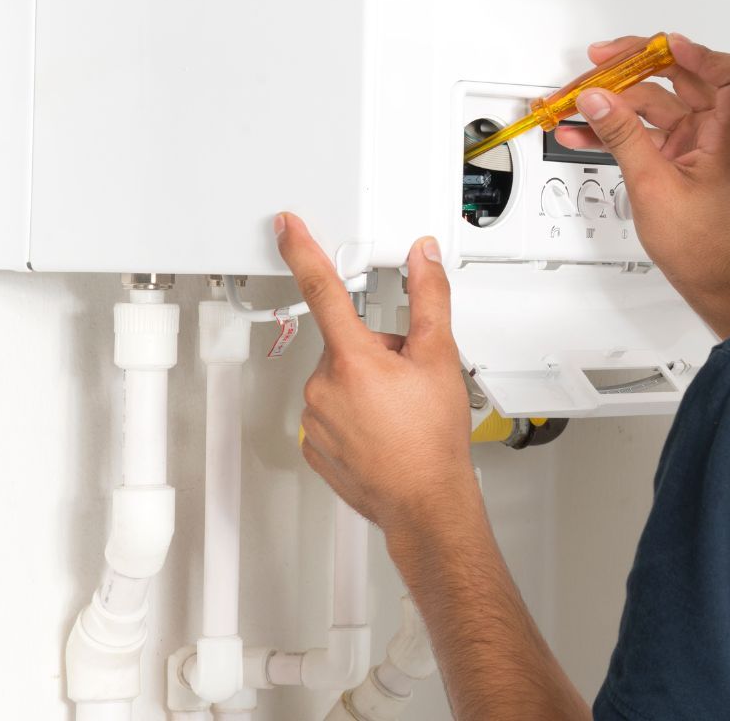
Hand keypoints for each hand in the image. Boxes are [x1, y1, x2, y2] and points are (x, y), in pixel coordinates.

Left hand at [275, 212, 479, 533]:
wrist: (425, 501)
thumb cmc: (432, 442)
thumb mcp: (441, 358)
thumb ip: (430, 298)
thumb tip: (423, 260)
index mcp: (354, 358)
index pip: (323, 289)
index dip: (304, 251)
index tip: (288, 228)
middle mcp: (323, 386)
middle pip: (346, 343)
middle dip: (376, 352)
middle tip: (408, 379)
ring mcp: (314, 418)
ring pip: (340, 380)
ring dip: (366, 385)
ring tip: (399, 410)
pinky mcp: (313, 445)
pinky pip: (331, 414)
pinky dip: (355, 415)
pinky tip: (382, 429)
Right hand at [556, 33, 729, 336]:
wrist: (710, 278)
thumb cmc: (703, 244)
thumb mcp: (653, 185)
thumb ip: (623, 136)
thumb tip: (599, 98)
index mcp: (728, 134)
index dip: (702, 53)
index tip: (663, 48)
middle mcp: (716, 132)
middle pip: (682, 77)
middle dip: (637, 65)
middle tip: (601, 62)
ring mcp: (696, 143)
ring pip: (654, 103)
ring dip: (615, 100)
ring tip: (576, 100)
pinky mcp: (677, 157)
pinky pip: (643, 129)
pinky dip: (614, 127)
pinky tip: (582, 131)